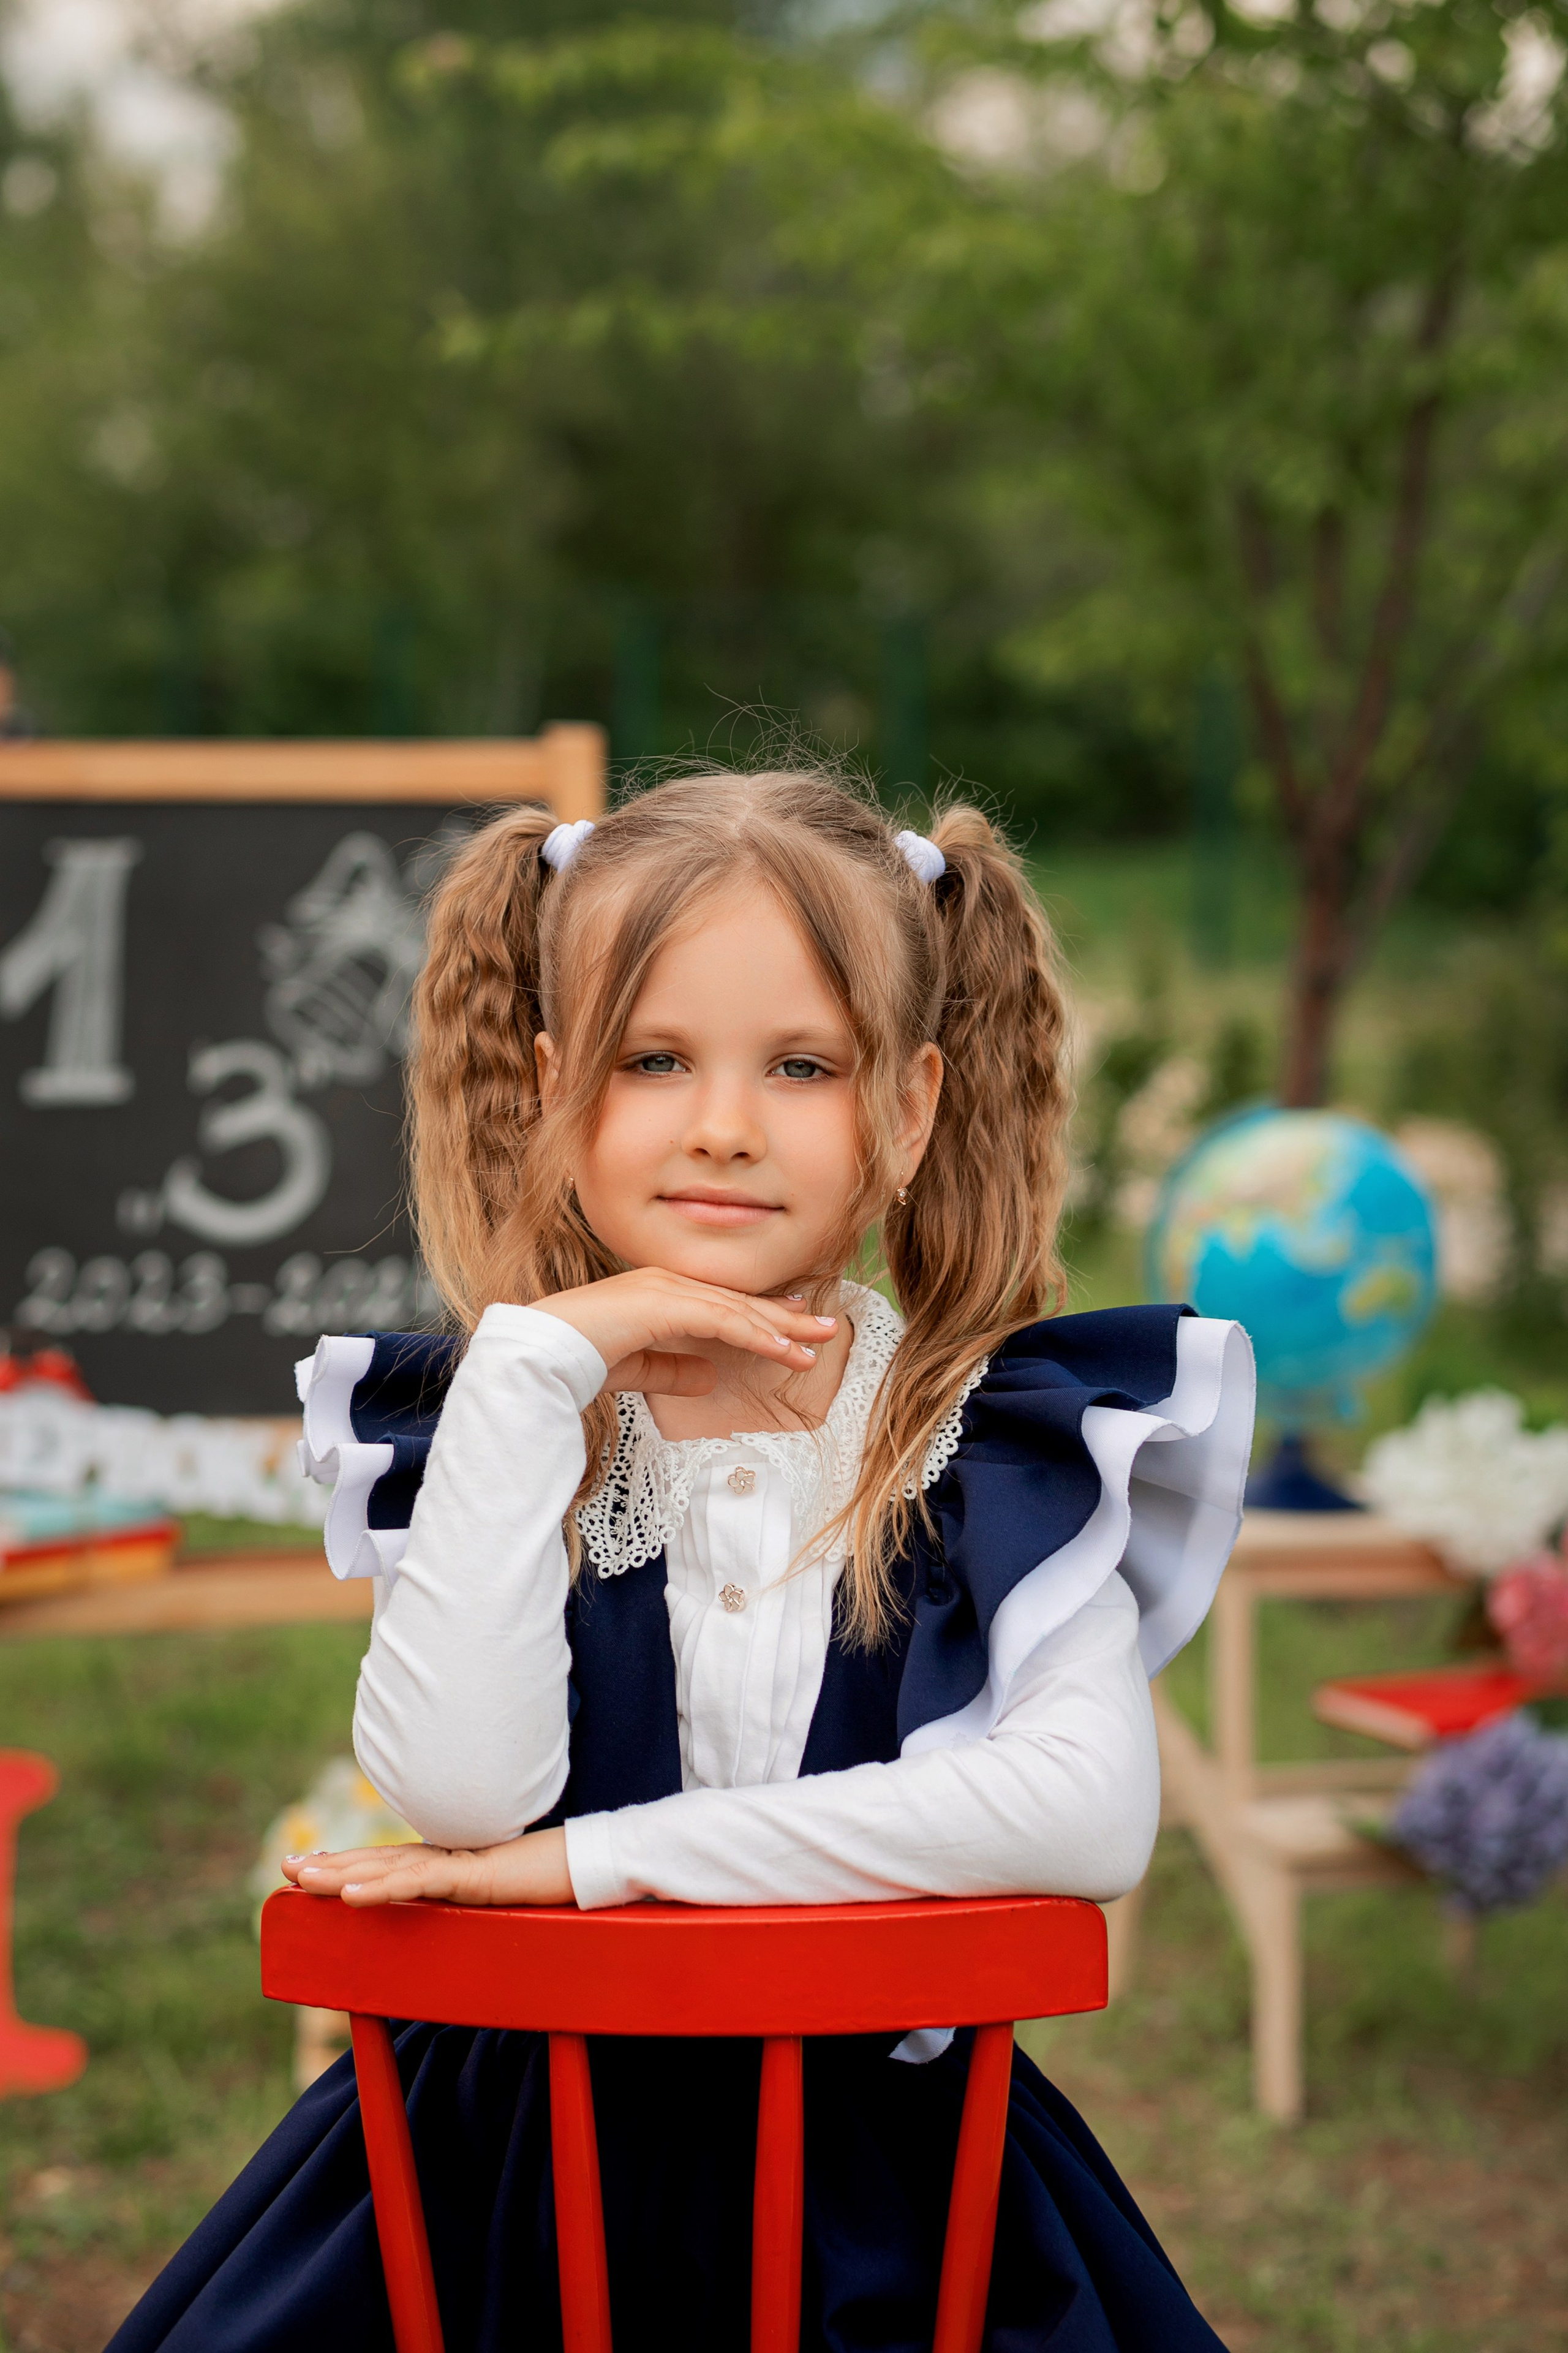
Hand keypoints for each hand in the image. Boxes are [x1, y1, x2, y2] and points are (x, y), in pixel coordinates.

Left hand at [281, 1827, 574, 1907]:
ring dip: (341, 1874)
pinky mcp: (471, 1875)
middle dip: (328, 1865)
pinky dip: (381, 1888)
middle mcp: (443, 1858)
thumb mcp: (492, 1899)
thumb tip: (450, 1909)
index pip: (384, 1862)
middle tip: (285, 1867)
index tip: (305, 1865)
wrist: (588, 1865)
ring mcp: (455, 1864)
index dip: (344, 1862)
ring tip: (301, 1878)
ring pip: (387, 1870)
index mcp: (445, 1863)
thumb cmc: (545, 1884)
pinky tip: (350, 1895)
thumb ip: (464, 1900)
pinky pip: (419, 1883)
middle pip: (375, 1861)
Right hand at [533, 1267, 835, 1398]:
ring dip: (781, 1328)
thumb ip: (673, 1369)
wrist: (542, 1354)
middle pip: (739, 1300)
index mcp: (659, 1292)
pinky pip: (723, 1321)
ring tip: (817, 1345)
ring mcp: (666, 1288)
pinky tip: (784, 1349)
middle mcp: (667, 1282)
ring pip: (737, 1309)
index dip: (762, 1311)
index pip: (722, 1300)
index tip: (796, 1319)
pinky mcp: (665, 1304)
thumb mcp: (637, 1368)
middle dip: (786, 1315)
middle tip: (826, 1326)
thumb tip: (712, 1375)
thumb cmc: (579, 1360)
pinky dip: (756, 1335)